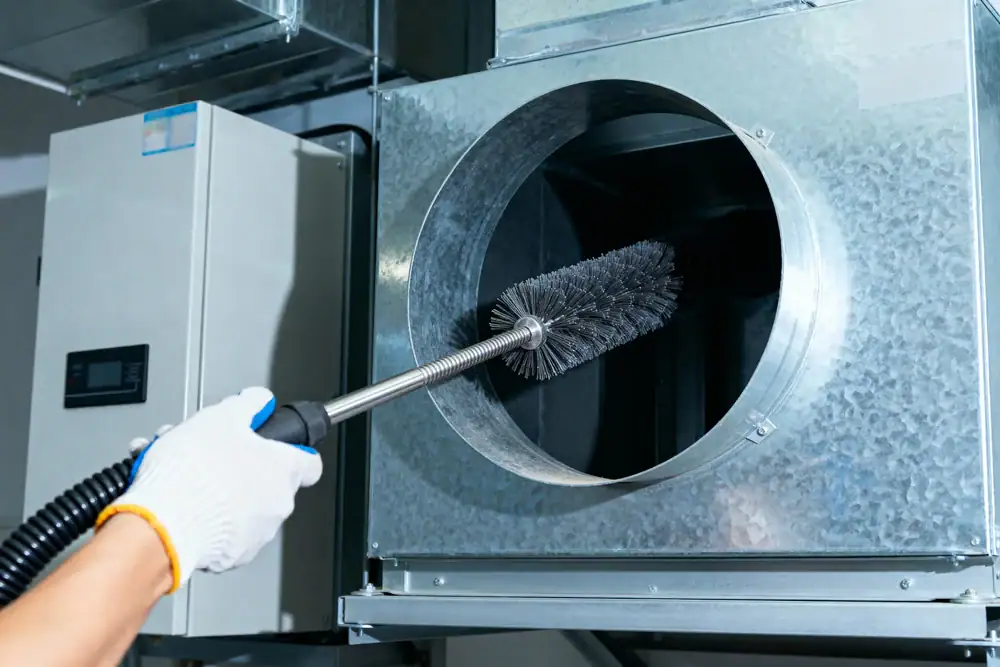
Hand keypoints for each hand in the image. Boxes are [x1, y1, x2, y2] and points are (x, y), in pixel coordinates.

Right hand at [95, 387, 322, 593]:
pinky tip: (182, 502)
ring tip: (185, 476)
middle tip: (210, 456)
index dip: (293, 451)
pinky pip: (224, 532)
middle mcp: (278, 505)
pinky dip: (207, 519)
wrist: (162, 525)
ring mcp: (257, 533)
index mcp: (283, 470)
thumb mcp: (221, 417)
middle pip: (267, 481)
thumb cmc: (193, 473)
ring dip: (220, 491)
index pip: (310, 462)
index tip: (277, 448)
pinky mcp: (233, 556)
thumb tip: (259, 401)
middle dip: (238, 467)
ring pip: (243, 506)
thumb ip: (248, 405)